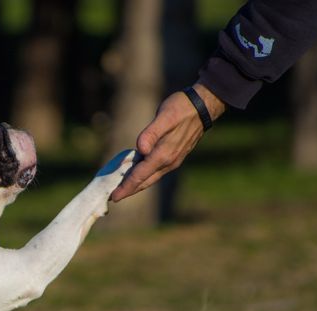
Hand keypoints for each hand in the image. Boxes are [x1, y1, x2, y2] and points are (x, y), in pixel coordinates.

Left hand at [110, 83, 225, 200]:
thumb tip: (141, 149)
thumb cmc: (181, 108)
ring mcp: (173, 161)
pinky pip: (156, 172)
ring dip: (137, 185)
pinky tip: (138, 175)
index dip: (126, 186)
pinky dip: (145, 177)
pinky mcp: (175, 157)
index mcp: (164, 154)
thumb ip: (151, 133)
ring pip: (151, 178)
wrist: (203, 107)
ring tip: (123, 190)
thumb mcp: (165, 117)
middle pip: (145, 181)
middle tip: (114, 197)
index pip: (140, 175)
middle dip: (129, 190)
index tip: (114, 196)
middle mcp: (169, 162)